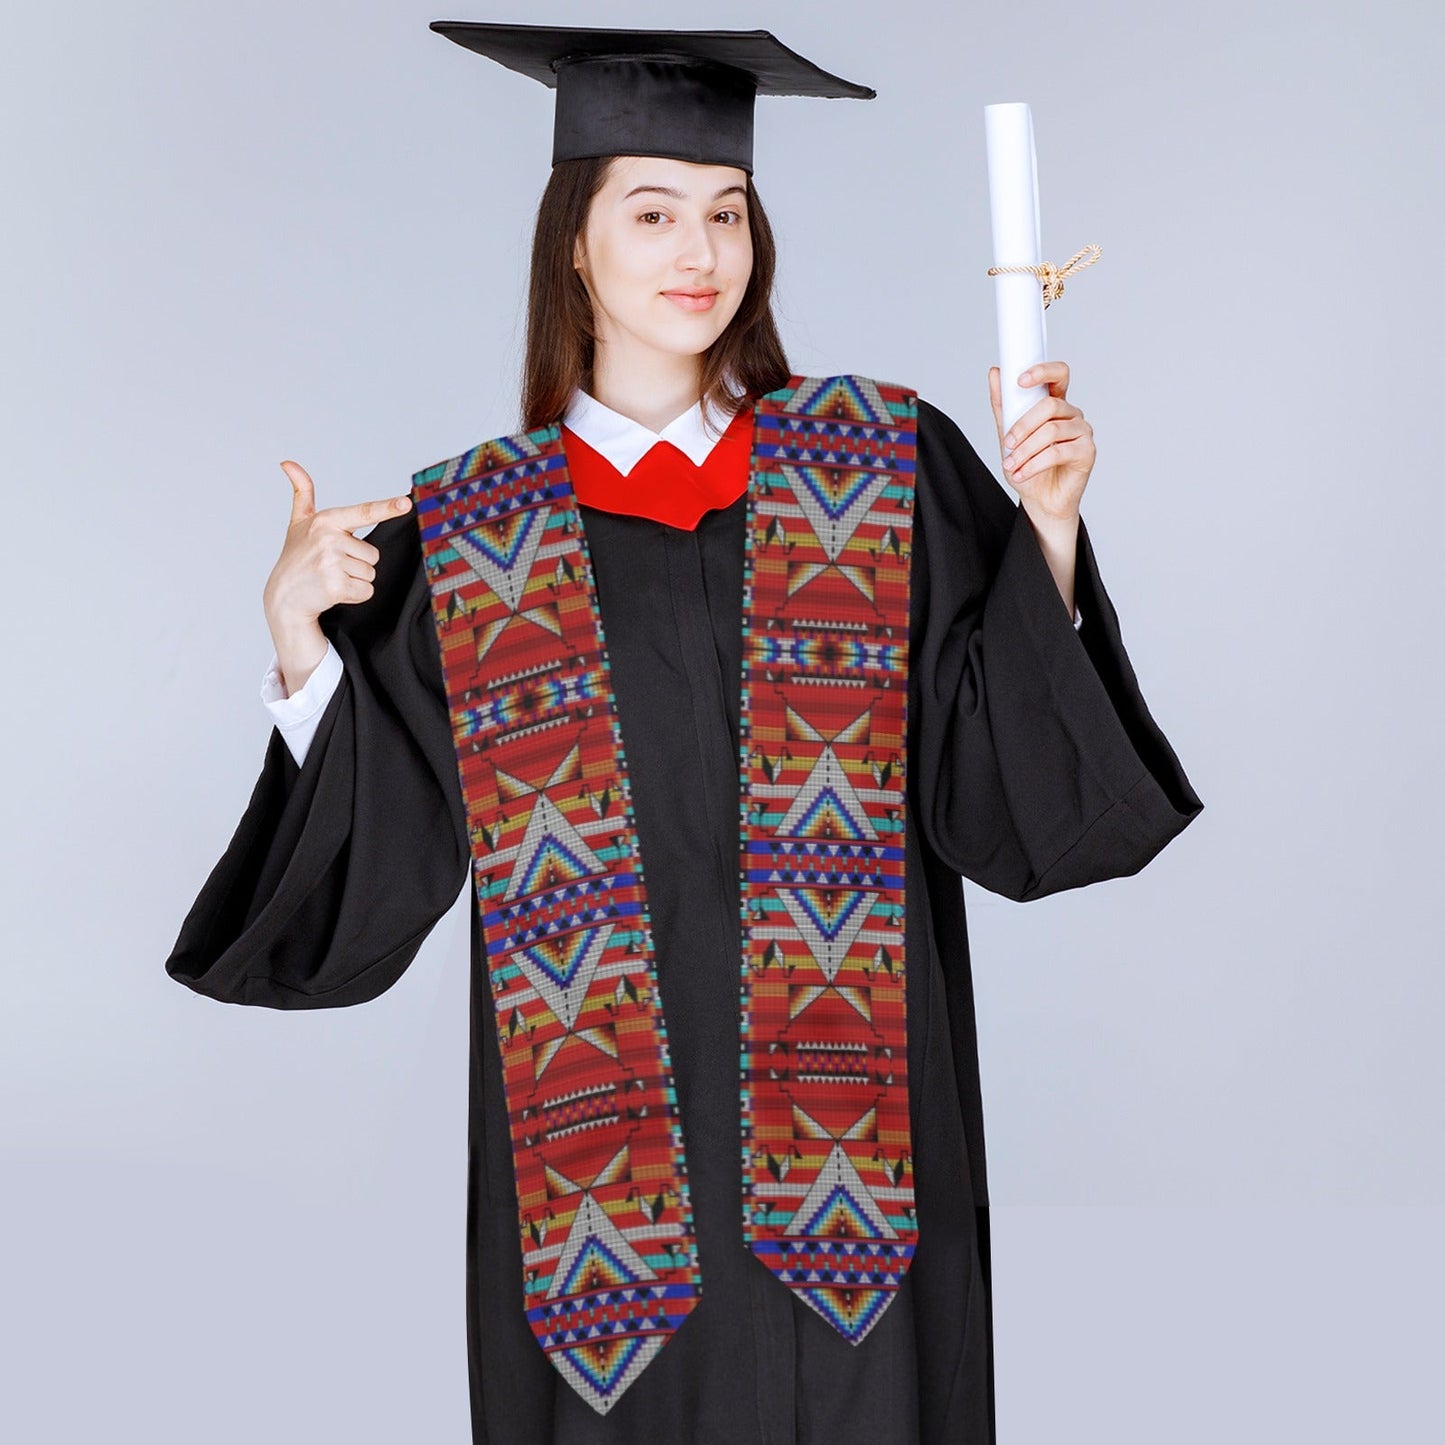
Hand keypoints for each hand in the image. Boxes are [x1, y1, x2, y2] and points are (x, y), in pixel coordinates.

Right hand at [262, 460, 411, 689]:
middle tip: (333, 566)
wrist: (283, 598)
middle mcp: (329, 539)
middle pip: (373, 554)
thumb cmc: (296, 558)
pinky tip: (334, 592)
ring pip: (370, 573)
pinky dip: (355, 596)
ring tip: (331, 578)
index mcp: (326, 521)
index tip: (406, 503)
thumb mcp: (298, 523)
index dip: (387, 507)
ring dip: (355, 580)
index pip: (363, 513)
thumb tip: (287, 462)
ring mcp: (332, 563)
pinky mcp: (336, 586)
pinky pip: (366, 591)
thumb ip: (302, 493)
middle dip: (358, 563)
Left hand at [987, 361, 1095, 526]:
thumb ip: (1003, 405)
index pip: (1058, 375)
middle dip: (1023, 426)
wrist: (1040, 500)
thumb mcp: (1008, 435)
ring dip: (1025, 450)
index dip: (1043, 372)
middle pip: (1050, 406)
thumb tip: (995, 373)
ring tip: (1012, 465)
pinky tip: (1021, 474)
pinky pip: (1058, 452)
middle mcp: (1071, 415)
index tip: (1020, 380)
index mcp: (1055, 405)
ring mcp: (1082, 432)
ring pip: (1051, 431)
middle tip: (1008, 444)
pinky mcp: (1087, 452)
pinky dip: (1034, 464)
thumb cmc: (1028, 467)